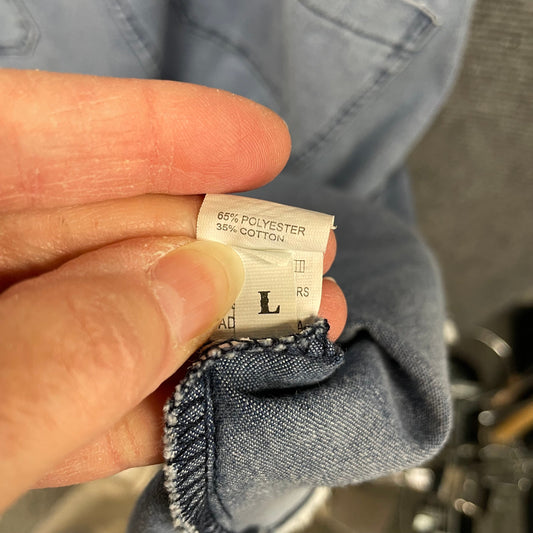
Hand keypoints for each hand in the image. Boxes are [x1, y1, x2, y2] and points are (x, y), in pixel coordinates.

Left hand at [0, 70, 346, 510]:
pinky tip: (215, 387)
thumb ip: (61, 356)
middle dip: (195, 241)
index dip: (150, 129)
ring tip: (285, 324)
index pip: (24, 134)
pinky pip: (68, 390)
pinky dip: (145, 395)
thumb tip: (185, 289)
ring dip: (194, 325)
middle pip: (75, 226)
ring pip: (87, 314)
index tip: (257, 141)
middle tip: (291, 257)